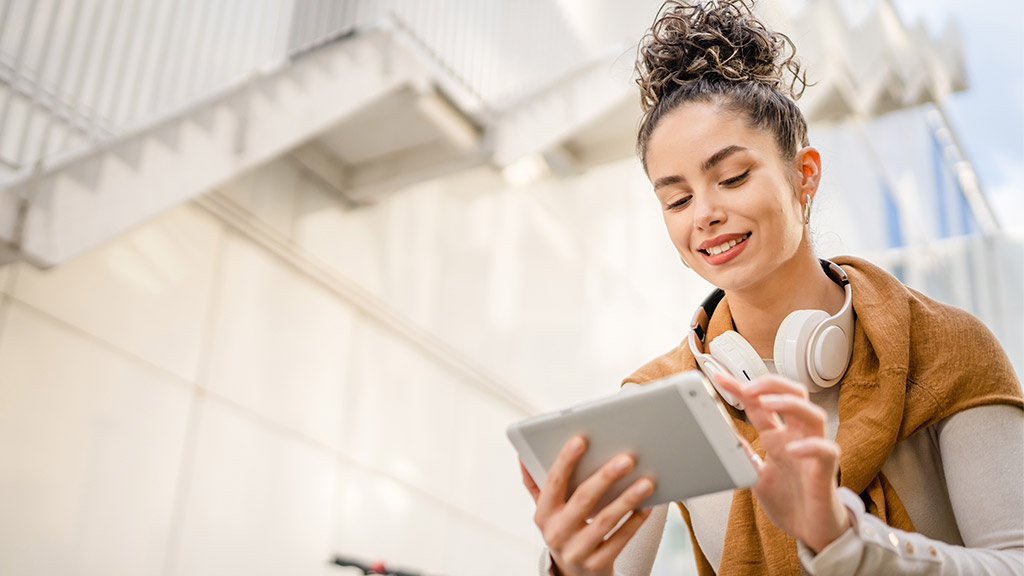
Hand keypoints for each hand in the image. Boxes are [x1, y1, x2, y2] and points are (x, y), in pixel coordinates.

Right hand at [519, 436, 654, 575]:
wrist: (574, 575)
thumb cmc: (563, 530)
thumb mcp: (546, 511)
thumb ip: (535, 484)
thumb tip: (522, 456)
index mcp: (543, 514)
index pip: (552, 482)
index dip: (565, 460)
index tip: (581, 440)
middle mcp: (556, 533)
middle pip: (583, 499)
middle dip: (606, 476)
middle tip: (627, 459)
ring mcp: (577, 551)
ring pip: (605, 520)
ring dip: (628, 499)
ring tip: (646, 482)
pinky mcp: (597, 564)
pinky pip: (620, 540)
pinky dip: (635, 522)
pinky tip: (647, 506)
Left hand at [715, 373, 850, 552]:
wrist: (811, 533)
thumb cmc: (789, 502)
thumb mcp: (756, 476)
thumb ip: (743, 455)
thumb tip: (721, 436)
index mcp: (778, 437)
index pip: (761, 404)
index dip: (740, 388)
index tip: (718, 377)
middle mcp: (797, 437)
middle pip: (794, 395)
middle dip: (771, 385)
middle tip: (747, 388)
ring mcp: (814, 450)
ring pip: (813, 414)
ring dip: (789, 404)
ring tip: (766, 404)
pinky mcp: (826, 470)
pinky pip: (826, 450)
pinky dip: (810, 446)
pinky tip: (793, 449)